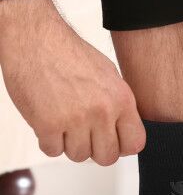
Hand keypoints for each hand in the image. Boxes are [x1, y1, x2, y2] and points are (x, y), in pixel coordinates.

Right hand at [0, 0, 145, 165]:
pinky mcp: (48, 124)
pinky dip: (48, 141)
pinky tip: (48, 123)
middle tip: (85, 135)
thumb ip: (120, 108)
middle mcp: (102, 111)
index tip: (112, 142)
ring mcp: (75, 119)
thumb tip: (125, 134)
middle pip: (107, 157)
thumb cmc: (70, 55)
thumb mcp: (110, 77)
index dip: (122, 147)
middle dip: (95, 150)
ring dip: (69, 144)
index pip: (134, 144)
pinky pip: (52, 151)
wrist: (35, 37)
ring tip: (64, 123)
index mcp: (121, 100)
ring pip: (79, 156)